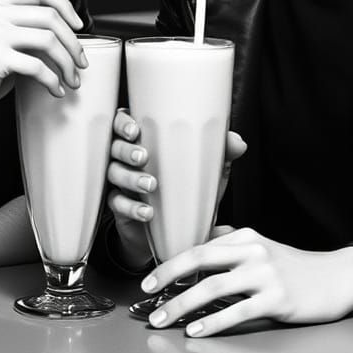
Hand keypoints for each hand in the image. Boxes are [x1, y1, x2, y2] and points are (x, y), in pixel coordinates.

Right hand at [0, 0, 85, 125]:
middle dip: (73, 43)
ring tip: (71, 79)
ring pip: (49, 40)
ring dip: (67, 63)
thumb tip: (66, 36)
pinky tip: (55, 90)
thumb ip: (26, 30)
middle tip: (80, 62)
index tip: (78, 26)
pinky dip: (52, 81)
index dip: (66, 6)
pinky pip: (38, 66)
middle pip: (51, 16)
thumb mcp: (1, 40)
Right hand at [106, 109, 245, 267]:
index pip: (122, 122)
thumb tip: (238, 142)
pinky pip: (116, 203)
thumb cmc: (189, 189)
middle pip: (114, 146)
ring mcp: (121, 182)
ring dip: (130, 177)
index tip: (135, 130)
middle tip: (144, 157)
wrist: (176, 230)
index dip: (123, 123)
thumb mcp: (208, 171)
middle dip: (127, 150)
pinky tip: (148, 212)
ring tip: (151, 186)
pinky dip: (131, 208)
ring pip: (113, 173)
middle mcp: (127, 158)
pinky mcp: (120, 207)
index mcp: (145, 140)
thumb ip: (222, 153)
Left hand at [140, 230, 352, 335]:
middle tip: (146, 297)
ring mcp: (266, 275)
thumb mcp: (263, 247)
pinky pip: (238, 312)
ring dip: (183, 305)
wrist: (339, 278)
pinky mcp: (278, 300)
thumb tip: (200, 241)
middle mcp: (253, 251)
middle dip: (167, 279)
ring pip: (213, 289)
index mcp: (245, 237)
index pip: (199, 248)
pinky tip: (195, 330)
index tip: (148, 282)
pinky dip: (213, 322)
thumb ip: (233, 244)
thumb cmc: (296, 267)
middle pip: (200, 261)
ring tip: (163, 320)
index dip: (170, 264)